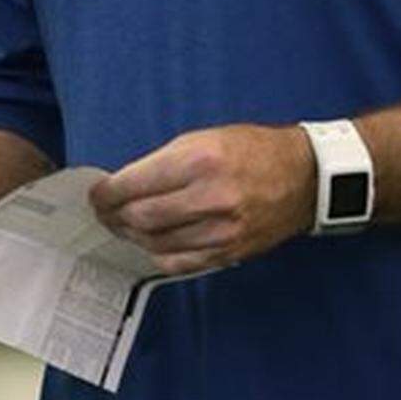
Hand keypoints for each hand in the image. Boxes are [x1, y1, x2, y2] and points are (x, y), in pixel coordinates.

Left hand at [89, 124, 315, 275]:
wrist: (304, 176)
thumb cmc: (252, 149)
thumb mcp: (206, 137)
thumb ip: (166, 161)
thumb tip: (127, 183)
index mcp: (200, 158)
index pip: (136, 184)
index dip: (108, 193)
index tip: (97, 194)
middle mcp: (209, 196)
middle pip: (140, 218)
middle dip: (113, 216)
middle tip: (104, 212)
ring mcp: (220, 230)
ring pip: (156, 243)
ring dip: (132, 237)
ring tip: (123, 226)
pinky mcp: (229, 252)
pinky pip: (179, 262)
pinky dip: (158, 254)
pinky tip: (151, 243)